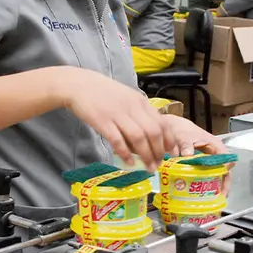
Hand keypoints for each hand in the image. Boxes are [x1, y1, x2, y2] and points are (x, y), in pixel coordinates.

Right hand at [57, 69, 175, 170]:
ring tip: (148, 167)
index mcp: (140, 102)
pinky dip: (126, 153)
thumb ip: (139, 114)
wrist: (79, 84)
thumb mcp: (127, 99)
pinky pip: (118, 140)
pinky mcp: (102, 121)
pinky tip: (129, 162)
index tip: (172, 153)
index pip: (162, 123)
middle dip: (159, 151)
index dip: (170, 140)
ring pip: (139, 138)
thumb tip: (150, 138)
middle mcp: (132, 107)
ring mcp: (117, 114)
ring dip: (146, 155)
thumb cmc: (104, 94)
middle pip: (153, 132)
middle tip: (158, 164)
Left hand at [164, 114, 234, 195]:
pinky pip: (208, 177)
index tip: (221, 181)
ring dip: (216, 187)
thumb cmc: (182, 130)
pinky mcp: (202, 167)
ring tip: (213, 199)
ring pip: (218, 175)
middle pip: (225, 171)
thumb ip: (186, 144)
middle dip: (224, 184)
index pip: (227, 159)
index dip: (226, 171)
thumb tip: (188, 154)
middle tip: (221, 196)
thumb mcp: (184, 136)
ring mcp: (209, 161)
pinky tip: (202, 194)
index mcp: (216, 145)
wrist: (172, 129)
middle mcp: (215, 154)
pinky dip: (206, 185)